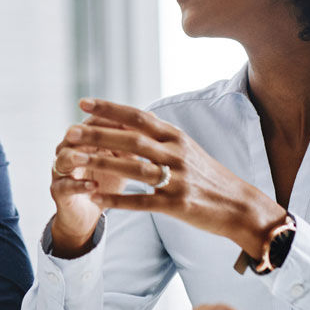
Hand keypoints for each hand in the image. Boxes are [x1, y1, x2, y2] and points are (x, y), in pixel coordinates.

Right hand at [50, 112, 139, 255]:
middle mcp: (68, 151)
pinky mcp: (58, 191)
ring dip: (76, 157)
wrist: (88, 212)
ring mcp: (61, 171)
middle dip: (88, 134)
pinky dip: (79, 185)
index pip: (92, 122)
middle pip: (74, 136)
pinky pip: (64, 186)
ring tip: (88, 159)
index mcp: (83, 140)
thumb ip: (131, 140)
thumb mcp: (120, 159)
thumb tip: (153, 116)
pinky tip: (92, 186)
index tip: (129, 122)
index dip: (108, 120)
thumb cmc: (105, 181)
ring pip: (64, 159)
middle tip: (106, 133)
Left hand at [64, 98, 286, 256]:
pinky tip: (94, 197)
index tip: (83, 102)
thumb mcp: (186, 148)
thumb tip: (128, 120)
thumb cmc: (207, 176)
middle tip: (69, 132)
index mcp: (176, 137)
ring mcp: (177, 179)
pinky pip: (141, 201)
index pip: (138, 117)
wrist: (240, 206)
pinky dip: (116, 199)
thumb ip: (158, 136)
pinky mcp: (177, 205)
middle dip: (97, 135)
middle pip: (131, 140)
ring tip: (73, 162)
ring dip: (101, 164)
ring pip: (133, 168)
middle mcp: (176, 154)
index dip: (109, 109)